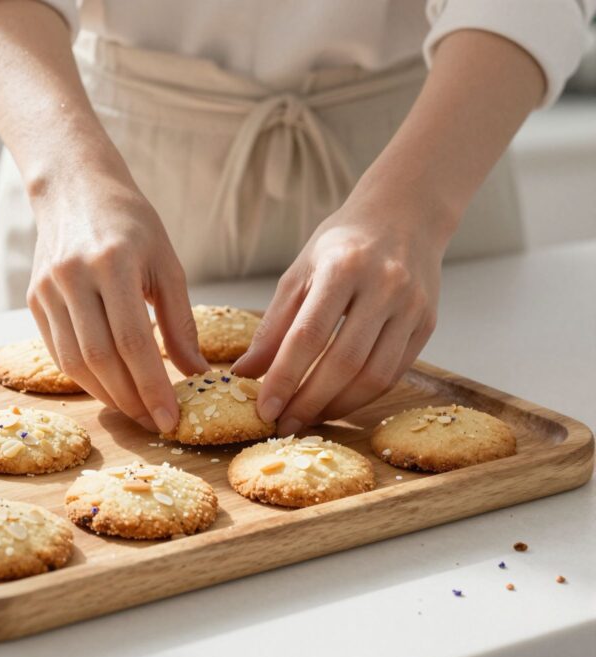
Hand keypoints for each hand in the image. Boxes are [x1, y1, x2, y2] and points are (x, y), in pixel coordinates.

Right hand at [27, 169, 207, 432]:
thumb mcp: (166, 263)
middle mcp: (74, 276)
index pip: (133, 341)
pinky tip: (109, 387)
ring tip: (135, 410)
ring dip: (107, 395)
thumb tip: (195, 374)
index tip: (170, 419)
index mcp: (114, 262)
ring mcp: (48, 289)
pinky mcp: (33, 299)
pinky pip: (58, 352)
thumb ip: (180, 321)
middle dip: (130, 399)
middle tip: (155, 422)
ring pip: (74, 362)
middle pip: (101, 358)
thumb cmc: (130, 223)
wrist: (75, 188)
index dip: (152, 386)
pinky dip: (85, 378)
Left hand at [232, 194, 446, 434]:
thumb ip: (273, 325)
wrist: (404, 216)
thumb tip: (244, 373)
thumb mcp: (299, 273)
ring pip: (374, 375)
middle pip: (343, 362)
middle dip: (309, 402)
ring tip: (307, 419)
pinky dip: (362, 396)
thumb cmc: (342, 245)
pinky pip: (394, 373)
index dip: (284, 378)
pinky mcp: (427, 323)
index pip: (308, 335)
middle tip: (283, 426)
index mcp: (342, 268)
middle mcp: (383, 286)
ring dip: (337, 406)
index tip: (265, 409)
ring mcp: (411, 306)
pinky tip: (336, 403)